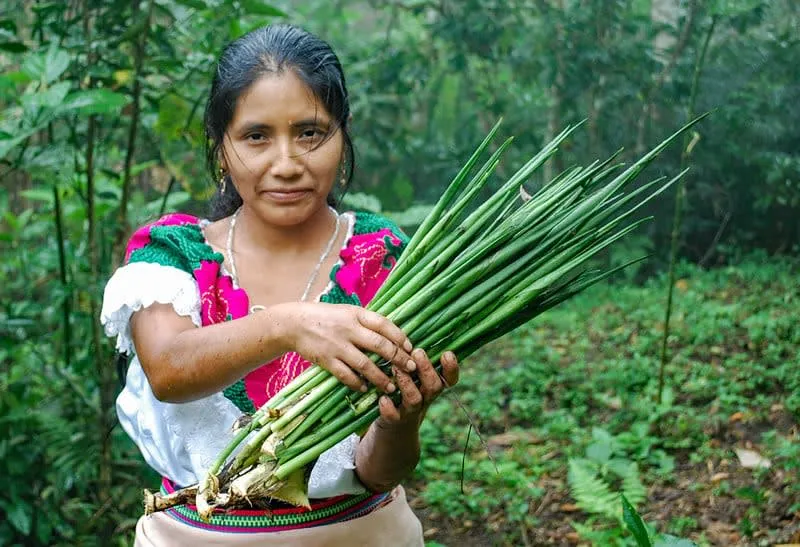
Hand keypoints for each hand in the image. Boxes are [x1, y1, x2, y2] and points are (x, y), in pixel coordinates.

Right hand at [276, 302, 415, 393]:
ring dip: (381, 378)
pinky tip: (365, 389)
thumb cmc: (326, 317)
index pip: (385, 325)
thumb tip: (393, 334)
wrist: (294, 323)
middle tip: (410, 369)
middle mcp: (349, 329)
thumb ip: (367, 321)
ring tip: (391, 387)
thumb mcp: (348, 312)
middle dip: (398, 359)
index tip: (410, 348)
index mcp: (357, 314)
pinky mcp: (326, 360)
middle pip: (380, 346)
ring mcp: (337, 345)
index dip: (400, 337)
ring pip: (365, 365)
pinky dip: (357, 384)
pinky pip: (346, 375)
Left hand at [377, 349, 458, 427]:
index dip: (451, 368)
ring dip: (406, 383)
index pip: (450, 378)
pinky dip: (389, 408)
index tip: (447, 353)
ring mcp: (411, 409)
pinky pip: (394, 416)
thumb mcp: (413, 372)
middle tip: (417, 352)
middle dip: (426, 369)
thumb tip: (416, 325)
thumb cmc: (403, 386)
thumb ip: (415, 356)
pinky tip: (383, 398)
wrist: (393, 421)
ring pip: (415, 399)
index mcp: (433, 384)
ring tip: (395, 368)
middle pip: (434, 386)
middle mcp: (425, 397)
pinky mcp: (395, 420)